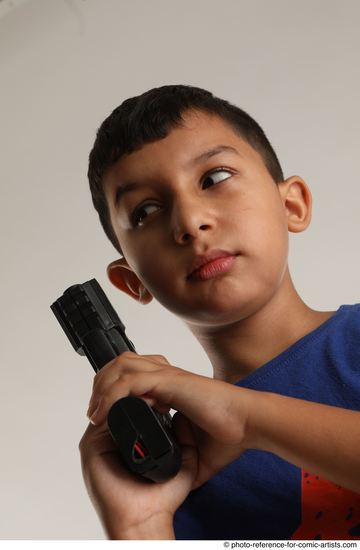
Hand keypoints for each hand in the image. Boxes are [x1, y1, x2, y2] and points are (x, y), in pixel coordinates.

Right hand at [79, 363, 197, 538]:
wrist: (146, 520)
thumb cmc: (160, 498)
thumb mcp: (180, 461)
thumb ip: (183, 438)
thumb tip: (184, 414)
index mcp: (130, 436)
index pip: (132, 401)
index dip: (146, 388)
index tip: (163, 382)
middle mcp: (113, 435)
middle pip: (116, 397)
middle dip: (134, 385)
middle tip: (156, 381)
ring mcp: (100, 439)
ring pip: (107, 401)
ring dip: (125, 392)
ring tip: (151, 390)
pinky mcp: (92, 445)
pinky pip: (100, 418)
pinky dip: (115, 405)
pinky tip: (139, 401)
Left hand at [87, 351, 254, 489]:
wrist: (249, 424)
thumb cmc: (230, 433)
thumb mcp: (196, 450)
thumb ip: (181, 453)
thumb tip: (173, 472)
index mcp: (171, 387)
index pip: (132, 374)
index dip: (113, 389)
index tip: (103, 416)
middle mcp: (166, 376)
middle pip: (121, 363)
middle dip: (101, 384)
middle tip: (94, 412)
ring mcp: (167, 376)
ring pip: (121, 366)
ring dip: (102, 387)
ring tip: (95, 413)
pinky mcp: (170, 382)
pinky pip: (130, 382)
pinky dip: (112, 397)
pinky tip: (104, 416)